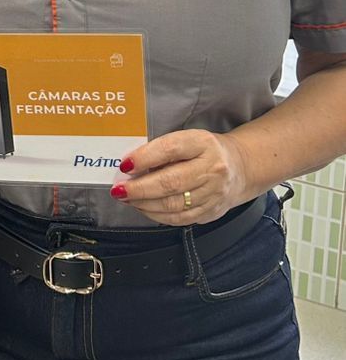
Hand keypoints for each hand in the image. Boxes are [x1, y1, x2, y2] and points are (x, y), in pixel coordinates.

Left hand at [112, 130, 250, 224]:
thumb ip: (163, 150)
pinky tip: (144, 208)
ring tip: (127, 198)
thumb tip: (131, 166)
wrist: (240, 167)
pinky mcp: (211, 212)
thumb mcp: (188, 140)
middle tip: (119, 189)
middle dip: (140, 188)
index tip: (125, 165)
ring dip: (144, 204)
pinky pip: (180, 219)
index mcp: (203, 144)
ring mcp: (214, 193)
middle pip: (171, 182)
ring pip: (174, 204)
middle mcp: (212, 169)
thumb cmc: (205, 151)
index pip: (171, 149)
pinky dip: (157, 215)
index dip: (145, 158)